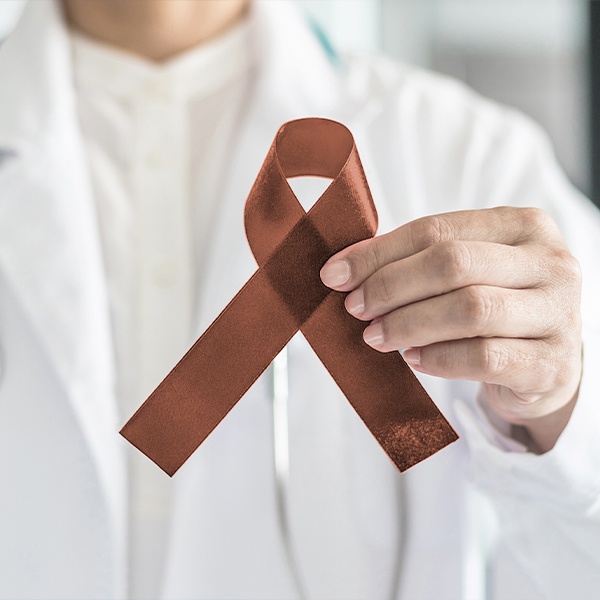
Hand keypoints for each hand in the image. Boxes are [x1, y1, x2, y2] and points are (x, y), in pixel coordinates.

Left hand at [320, 207, 581, 451]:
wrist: (546, 364)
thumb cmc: (495, 308)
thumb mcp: (467, 273)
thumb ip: (417, 262)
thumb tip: (344, 270)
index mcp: (522, 226)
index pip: (437, 230)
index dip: (378, 253)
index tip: (336, 274)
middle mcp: (550, 263)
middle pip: (453, 264)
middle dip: (391, 286)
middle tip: (355, 308)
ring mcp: (558, 314)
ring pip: (470, 310)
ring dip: (409, 324)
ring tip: (377, 336)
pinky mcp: (551, 364)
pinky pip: (484, 357)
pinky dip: (439, 359)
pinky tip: (414, 360)